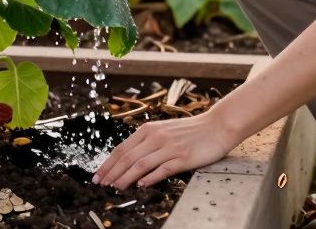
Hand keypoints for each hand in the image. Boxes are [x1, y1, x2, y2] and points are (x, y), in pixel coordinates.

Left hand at [91, 110, 239, 189]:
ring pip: (140, 164)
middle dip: (111, 173)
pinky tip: (140, 185)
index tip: (98, 176)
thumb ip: (147, 142)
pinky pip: (162, 169)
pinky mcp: (182, 158)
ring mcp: (169, 147)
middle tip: (101, 185)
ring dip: (125, 178)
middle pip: (127, 157)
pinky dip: (149, 178)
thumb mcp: (164, 131)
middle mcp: (156, 137)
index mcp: (149, 130)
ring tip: (115, 188)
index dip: (108, 163)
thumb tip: (128, 158)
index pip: (121, 148)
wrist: (216, 126)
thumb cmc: (191, 130)